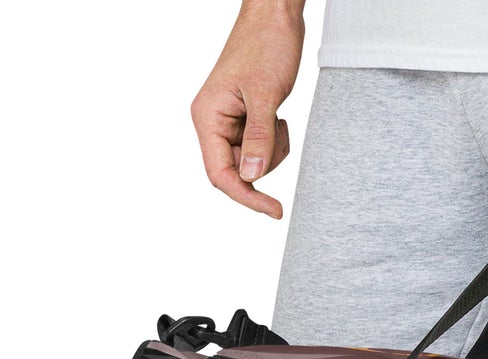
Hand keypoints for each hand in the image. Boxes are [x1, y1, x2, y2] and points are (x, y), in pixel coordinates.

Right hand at [190, 0, 305, 217]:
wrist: (275, 16)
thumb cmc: (266, 44)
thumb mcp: (266, 95)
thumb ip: (259, 138)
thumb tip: (252, 176)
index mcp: (207, 116)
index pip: (220, 174)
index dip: (246, 196)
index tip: (274, 210)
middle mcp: (213, 121)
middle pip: (238, 171)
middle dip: (265, 163)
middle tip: (280, 132)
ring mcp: (229, 121)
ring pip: (252, 162)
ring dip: (272, 151)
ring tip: (279, 120)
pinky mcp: (245, 118)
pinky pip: (260, 147)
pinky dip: (274, 141)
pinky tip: (279, 117)